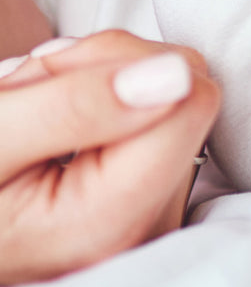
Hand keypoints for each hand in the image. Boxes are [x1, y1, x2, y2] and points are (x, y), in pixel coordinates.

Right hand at [0, 30, 220, 286]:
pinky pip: (157, 123)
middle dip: (103, 72)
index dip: (120, 61)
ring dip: (94, 86)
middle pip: (184, 94)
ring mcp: (155, 216)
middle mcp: (150, 225)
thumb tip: (176, 74)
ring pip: (170, 100)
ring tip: (26, 114)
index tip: (49, 72)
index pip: (189, 97)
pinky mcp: (149, 201)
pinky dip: (102, 109)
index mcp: (112, 219)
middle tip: (26, 91)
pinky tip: (48, 130)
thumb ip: (76, 106)